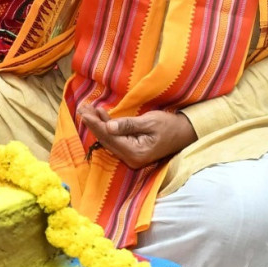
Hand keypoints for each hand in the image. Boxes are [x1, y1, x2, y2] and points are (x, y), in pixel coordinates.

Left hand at [78, 105, 195, 168]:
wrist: (185, 133)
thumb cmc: (170, 126)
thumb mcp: (149, 122)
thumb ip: (127, 125)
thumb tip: (108, 127)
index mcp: (136, 153)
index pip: (109, 137)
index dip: (95, 124)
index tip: (84, 111)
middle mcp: (131, 159)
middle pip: (106, 139)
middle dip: (93, 123)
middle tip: (82, 108)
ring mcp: (131, 157)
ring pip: (109, 140)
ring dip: (98, 125)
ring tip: (88, 110)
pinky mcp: (132, 152)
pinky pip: (115, 140)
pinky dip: (107, 128)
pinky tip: (101, 116)